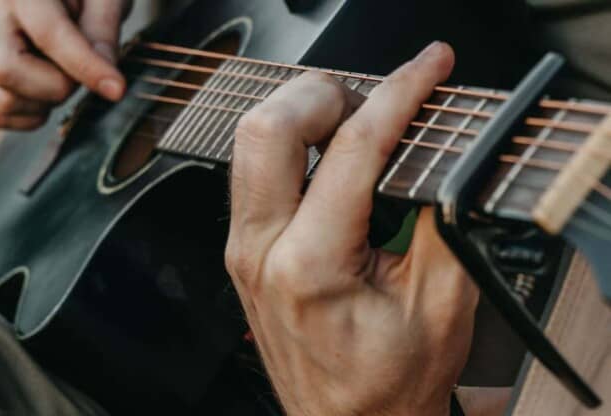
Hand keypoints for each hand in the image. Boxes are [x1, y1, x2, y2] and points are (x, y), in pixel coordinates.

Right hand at [0, 0, 131, 129]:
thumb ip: (103, 32)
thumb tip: (107, 80)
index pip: (48, 35)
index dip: (85, 67)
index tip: (116, 89)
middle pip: (5, 71)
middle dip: (56, 85)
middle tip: (80, 71)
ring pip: (3, 99)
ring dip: (45, 101)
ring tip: (64, 75)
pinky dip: (30, 115)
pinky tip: (48, 92)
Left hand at [225, 42, 478, 415]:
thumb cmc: (383, 386)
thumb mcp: (440, 304)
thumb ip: (443, 219)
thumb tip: (440, 156)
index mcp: (310, 266)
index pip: (352, 148)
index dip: (398, 94)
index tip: (426, 71)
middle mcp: (261, 251)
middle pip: (267, 127)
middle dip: (325, 94)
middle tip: (373, 102)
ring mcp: (244, 250)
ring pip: (249, 143)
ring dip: (302, 115)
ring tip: (353, 123)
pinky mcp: (244, 250)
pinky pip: (252, 172)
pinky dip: (289, 145)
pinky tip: (325, 153)